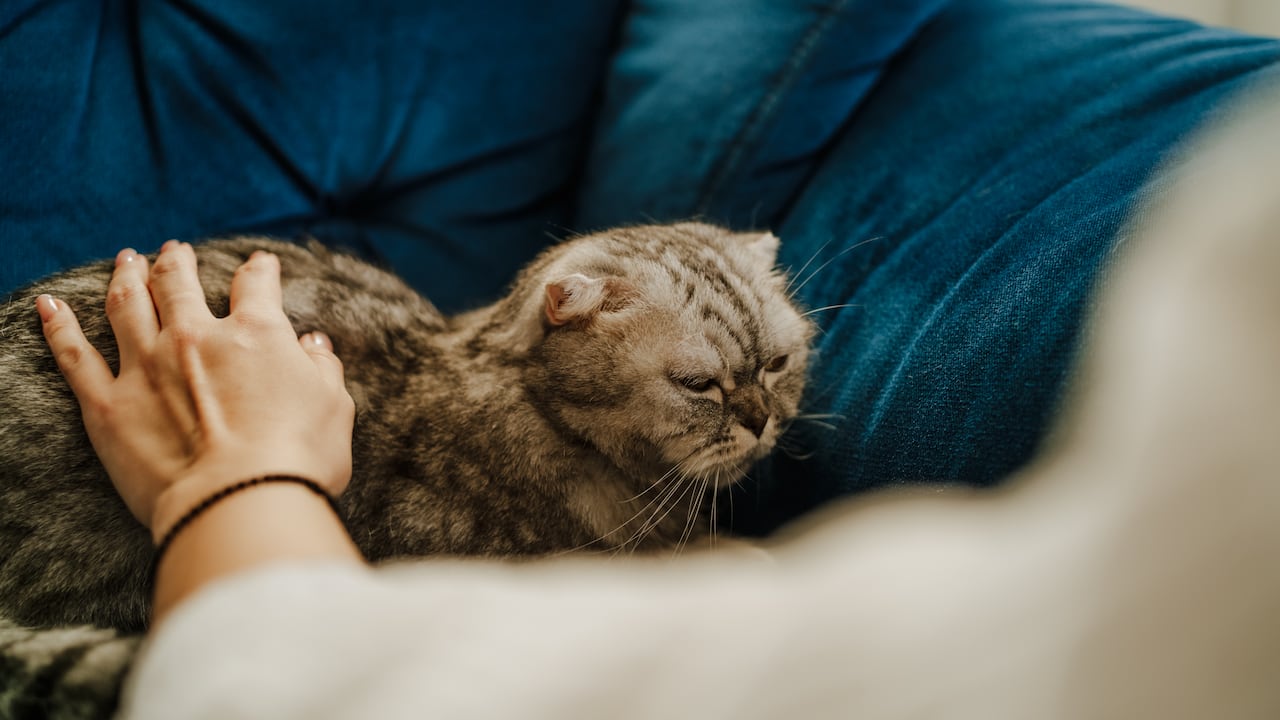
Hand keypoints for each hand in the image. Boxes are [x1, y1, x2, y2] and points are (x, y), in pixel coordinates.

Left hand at [38, 241, 355, 541]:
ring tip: (126, 261)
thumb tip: (312, 346)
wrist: (239, 502)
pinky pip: (75, 356)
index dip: (260, 271)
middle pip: (179, 283)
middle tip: (175, 251)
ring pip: (128, 305)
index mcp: (257, 334)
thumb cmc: (298, 459)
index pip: (256, 286)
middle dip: (177, 262)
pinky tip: (50, 306)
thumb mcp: (334, 408)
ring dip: (126, 277)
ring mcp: (146, 367)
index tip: (261, 265)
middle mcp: (196, 337)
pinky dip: (60, 327)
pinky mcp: (108, 405)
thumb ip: (322, 369)